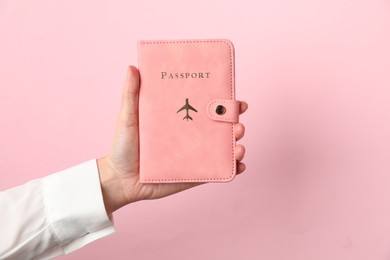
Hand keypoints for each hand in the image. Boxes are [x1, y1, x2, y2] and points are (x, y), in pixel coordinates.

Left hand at [97, 66, 247, 215]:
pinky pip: (218, 171)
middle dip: (235, 124)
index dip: (224, 102)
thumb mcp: (127, 118)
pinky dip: (233, 168)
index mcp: (180, 118)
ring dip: (237, 145)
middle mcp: (191, 135)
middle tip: (237, 124)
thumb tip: (132, 67)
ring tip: (238, 146)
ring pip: (223, 148)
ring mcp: (194, 155)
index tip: (235, 98)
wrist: (120, 180)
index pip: (206, 106)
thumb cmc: (123, 147)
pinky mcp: (194, 174)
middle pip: (220, 127)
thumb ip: (130, 95)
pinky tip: (240, 165)